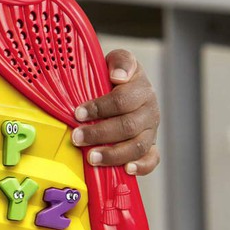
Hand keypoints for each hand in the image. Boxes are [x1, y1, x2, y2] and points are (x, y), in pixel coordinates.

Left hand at [71, 49, 159, 175]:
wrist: (125, 84)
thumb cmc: (116, 74)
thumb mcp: (118, 59)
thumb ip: (121, 61)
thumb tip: (119, 76)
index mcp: (141, 88)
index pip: (122, 101)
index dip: (99, 108)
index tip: (78, 113)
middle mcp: (150, 110)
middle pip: (128, 126)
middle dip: (99, 133)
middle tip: (77, 138)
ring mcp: (152, 129)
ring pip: (138, 145)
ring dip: (113, 154)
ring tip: (91, 158)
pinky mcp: (151, 145)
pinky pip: (152, 159)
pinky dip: (141, 166)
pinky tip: (126, 170)